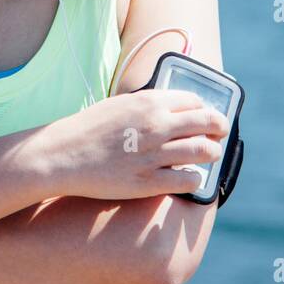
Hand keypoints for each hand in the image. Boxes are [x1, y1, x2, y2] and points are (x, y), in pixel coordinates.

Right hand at [44, 89, 230, 200]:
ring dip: (212, 153)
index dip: (205, 109)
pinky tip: (192, 176)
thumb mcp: (121, 105)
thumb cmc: (89, 128)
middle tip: (220, 134)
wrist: (63, 154)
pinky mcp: (148, 181)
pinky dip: (196, 177)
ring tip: (211, 155)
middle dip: (219, 128)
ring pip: (203, 151)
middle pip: (206, 123)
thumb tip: (172, 110)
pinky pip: (187, 179)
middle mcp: (156, 125)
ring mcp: (154, 154)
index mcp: (149, 102)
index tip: (207, 116)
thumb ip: (148, 105)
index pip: (194, 101)